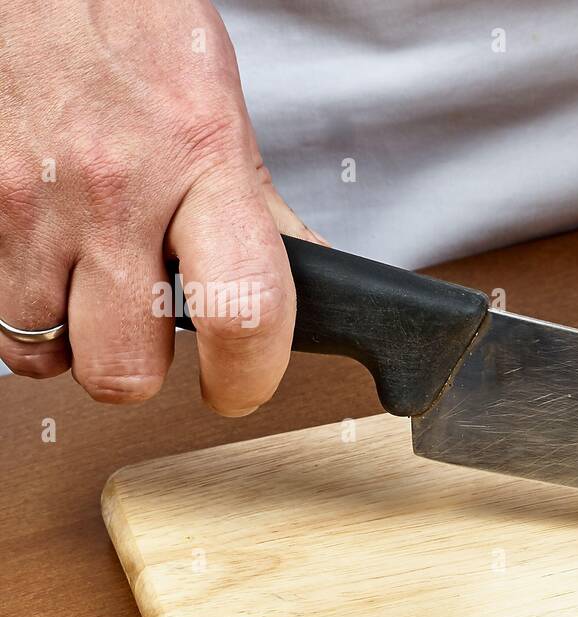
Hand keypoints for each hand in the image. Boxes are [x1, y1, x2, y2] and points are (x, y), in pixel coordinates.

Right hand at [0, 0, 321, 414]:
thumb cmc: (130, 30)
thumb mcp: (220, 111)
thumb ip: (260, 209)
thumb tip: (314, 279)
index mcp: (201, 160)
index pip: (242, 311)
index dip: (249, 376)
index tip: (241, 385)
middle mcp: (111, 189)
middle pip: (124, 369)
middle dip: (146, 370)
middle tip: (160, 334)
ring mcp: (28, 202)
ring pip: (44, 353)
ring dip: (78, 341)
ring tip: (99, 292)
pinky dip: (28, 307)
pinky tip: (54, 266)